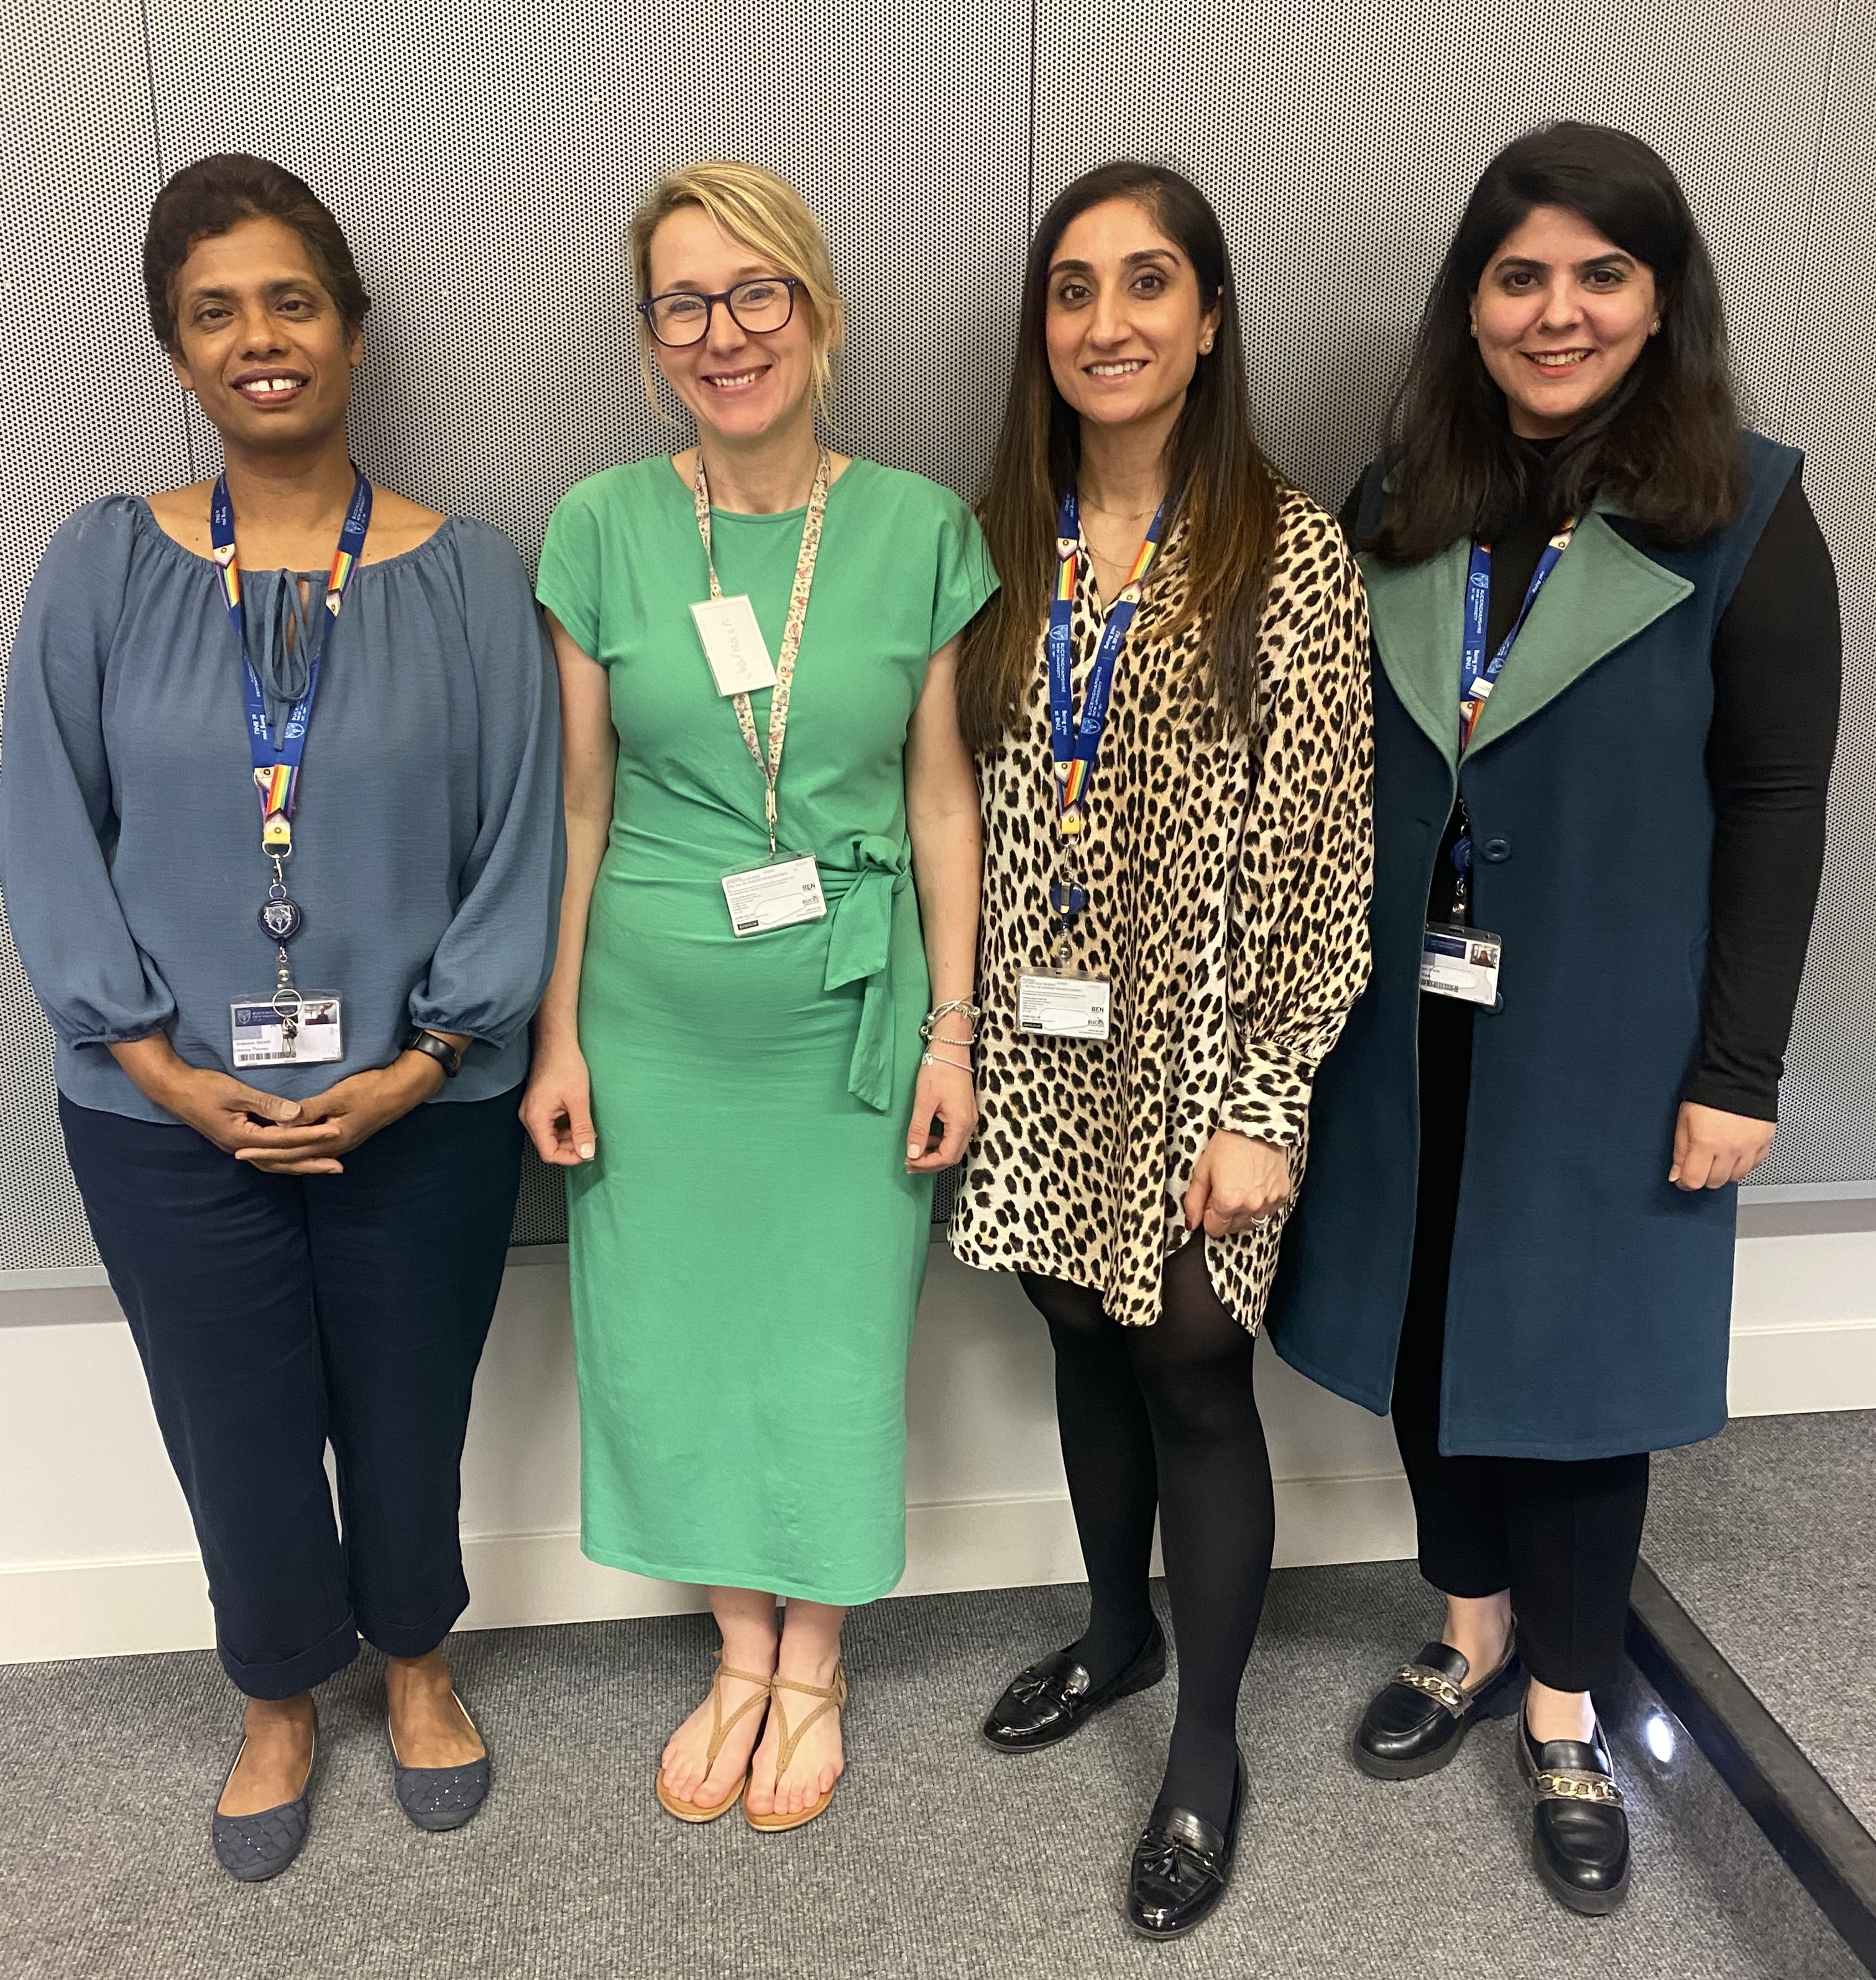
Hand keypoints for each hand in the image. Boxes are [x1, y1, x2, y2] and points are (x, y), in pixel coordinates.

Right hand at [127, 1056, 318, 1160]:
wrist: (173, 1090)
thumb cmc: (203, 1088)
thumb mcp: (236, 1092)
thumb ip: (266, 1104)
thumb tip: (296, 1113)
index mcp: (242, 1137)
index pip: (285, 1140)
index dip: (312, 1136)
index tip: (335, 1133)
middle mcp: (242, 1148)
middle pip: (283, 1161)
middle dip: (312, 1163)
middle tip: (338, 1166)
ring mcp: (239, 1147)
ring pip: (276, 1162)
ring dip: (301, 1165)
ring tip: (326, 1166)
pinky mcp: (239, 1142)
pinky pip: (268, 1156)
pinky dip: (287, 1159)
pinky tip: (300, 1158)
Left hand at [232, 1054, 446, 1174]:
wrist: (400, 1092)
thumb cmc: (370, 1089)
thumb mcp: (339, 1095)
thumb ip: (311, 1109)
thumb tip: (285, 1120)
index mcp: (330, 1138)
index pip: (289, 1147)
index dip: (263, 1147)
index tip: (240, 1148)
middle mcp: (333, 1147)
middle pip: (292, 1157)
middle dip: (265, 1157)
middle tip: (239, 1155)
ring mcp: (339, 1145)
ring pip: (301, 1157)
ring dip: (279, 1159)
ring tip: (257, 1157)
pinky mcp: (342, 1139)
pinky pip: (310, 1151)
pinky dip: (294, 1154)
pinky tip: (288, 1153)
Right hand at [521, 1040, 597, 1165]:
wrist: (556, 1044)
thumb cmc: (565, 1065)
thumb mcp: (579, 1100)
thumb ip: (582, 1129)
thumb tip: (587, 1151)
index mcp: (535, 1118)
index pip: (549, 1153)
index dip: (569, 1157)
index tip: (587, 1152)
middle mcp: (529, 1117)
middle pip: (548, 1146)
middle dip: (570, 1147)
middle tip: (590, 1140)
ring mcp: (532, 1111)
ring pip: (550, 1136)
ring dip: (568, 1138)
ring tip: (586, 1130)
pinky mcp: (537, 1106)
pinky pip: (550, 1126)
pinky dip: (564, 1128)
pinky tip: (578, 1120)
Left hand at [906, 1058, 976, 1171]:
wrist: (952, 1048)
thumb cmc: (938, 1071)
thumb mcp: (924, 1101)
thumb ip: (919, 1130)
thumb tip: (913, 1154)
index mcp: (960, 1123)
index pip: (947, 1157)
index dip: (927, 1164)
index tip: (908, 1162)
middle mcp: (969, 1124)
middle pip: (952, 1156)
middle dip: (930, 1163)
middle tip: (909, 1163)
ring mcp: (969, 1118)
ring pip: (954, 1147)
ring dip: (935, 1154)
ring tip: (915, 1153)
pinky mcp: (965, 1113)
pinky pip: (954, 1137)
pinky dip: (940, 1143)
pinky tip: (926, 1138)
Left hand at [1182, 1130, 1291, 1236]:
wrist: (1256, 1127)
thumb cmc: (1226, 1145)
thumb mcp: (1202, 1171)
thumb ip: (1194, 1201)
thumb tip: (1192, 1224)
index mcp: (1228, 1202)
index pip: (1215, 1229)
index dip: (1209, 1216)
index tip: (1210, 1200)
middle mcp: (1250, 1206)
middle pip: (1233, 1228)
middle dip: (1225, 1215)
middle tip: (1224, 1190)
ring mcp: (1269, 1201)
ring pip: (1251, 1222)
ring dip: (1243, 1212)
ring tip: (1241, 1187)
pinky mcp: (1282, 1194)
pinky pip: (1268, 1211)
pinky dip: (1260, 1204)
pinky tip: (1255, 1186)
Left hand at [1670, 1101, 1774, 1190]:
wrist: (1738, 1075)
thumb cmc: (1708, 1093)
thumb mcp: (1684, 1120)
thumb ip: (1680, 1151)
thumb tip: (1676, 1174)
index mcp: (1706, 1143)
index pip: (1694, 1180)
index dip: (1684, 1182)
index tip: (1682, 1179)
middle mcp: (1730, 1149)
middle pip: (1716, 1182)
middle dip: (1704, 1177)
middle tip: (1699, 1165)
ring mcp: (1750, 1147)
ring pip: (1736, 1176)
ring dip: (1725, 1172)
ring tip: (1718, 1157)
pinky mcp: (1764, 1142)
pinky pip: (1754, 1164)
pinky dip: (1744, 1164)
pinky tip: (1735, 1153)